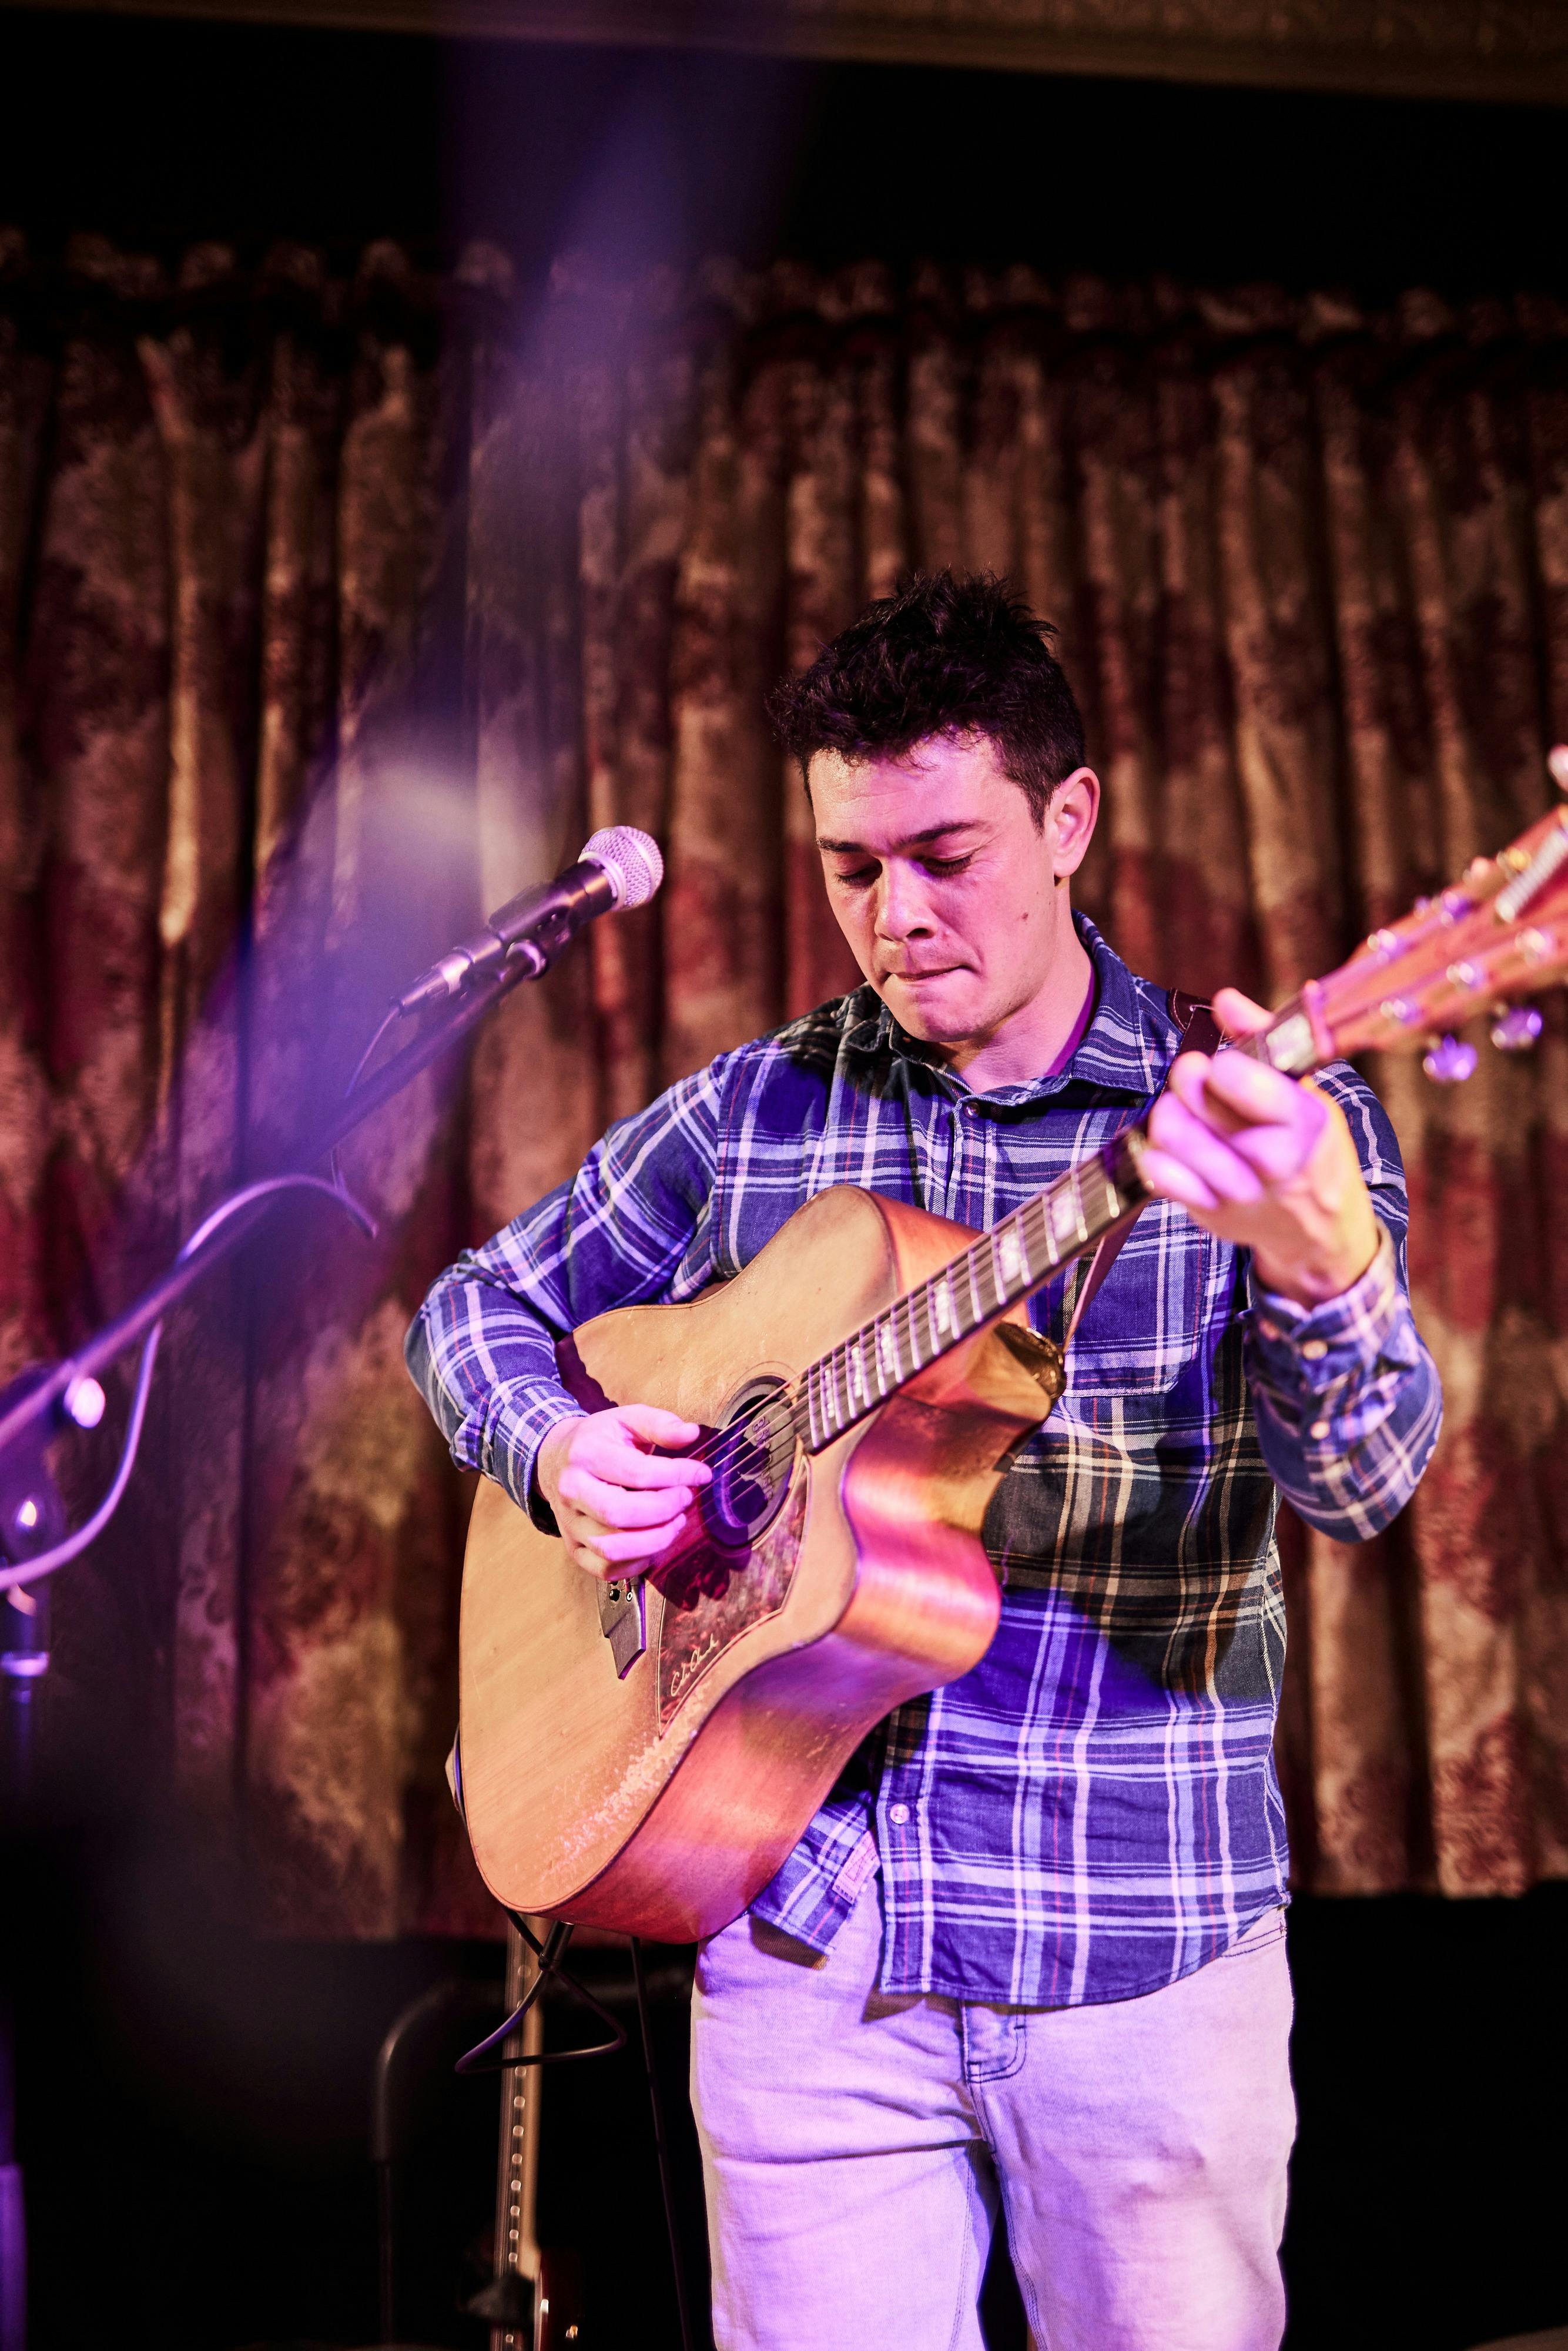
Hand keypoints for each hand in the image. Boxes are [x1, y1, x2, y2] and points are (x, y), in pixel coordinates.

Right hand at [535, 1405, 711, 1581]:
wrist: (556, 1460)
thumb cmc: (599, 1440)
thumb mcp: (627, 1419)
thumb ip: (660, 1424)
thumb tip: (690, 1433)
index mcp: (585, 1454)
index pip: (636, 1472)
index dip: (677, 1476)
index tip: (701, 1474)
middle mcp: (571, 1491)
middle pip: (619, 1514)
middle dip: (664, 1510)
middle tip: (685, 1499)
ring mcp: (569, 1524)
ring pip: (611, 1548)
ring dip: (655, 1540)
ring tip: (675, 1522)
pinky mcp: (573, 1548)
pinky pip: (605, 1569)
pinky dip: (637, 1563)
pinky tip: (654, 1543)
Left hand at [1141, 988, 1379, 1308]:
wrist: (1321, 1230)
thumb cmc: (1311, 1150)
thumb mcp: (1306, 1092)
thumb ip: (1264, 1041)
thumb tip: (1226, 1000)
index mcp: (1305, 1121)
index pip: (1245, 1082)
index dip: (1222, 1066)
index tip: (1223, 1065)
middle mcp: (1275, 1161)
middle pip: (1202, 1106)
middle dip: (1187, 1080)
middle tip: (1192, 1076)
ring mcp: (1241, 1193)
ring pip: (1175, 1139)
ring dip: (1168, 1114)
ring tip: (1181, 1109)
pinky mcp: (1212, 1215)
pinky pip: (1161, 1177)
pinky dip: (1155, 1154)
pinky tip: (1171, 1146)